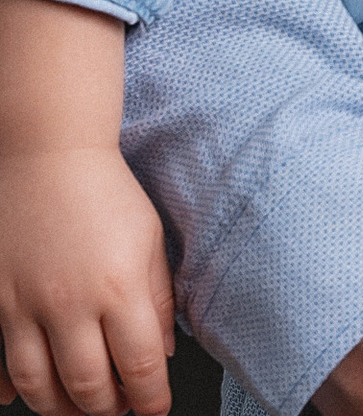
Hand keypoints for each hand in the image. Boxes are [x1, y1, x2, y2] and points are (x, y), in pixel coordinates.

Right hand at [0, 149, 175, 415]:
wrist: (47, 157)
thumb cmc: (106, 194)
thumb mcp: (150, 242)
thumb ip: (159, 300)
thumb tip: (162, 352)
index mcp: (120, 288)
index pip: (140, 365)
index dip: (150, 398)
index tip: (154, 409)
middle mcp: (70, 303)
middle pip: (88, 385)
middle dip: (106, 409)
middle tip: (118, 409)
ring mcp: (25, 305)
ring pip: (40, 383)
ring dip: (61, 407)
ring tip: (78, 408)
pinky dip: (9, 387)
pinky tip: (20, 397)